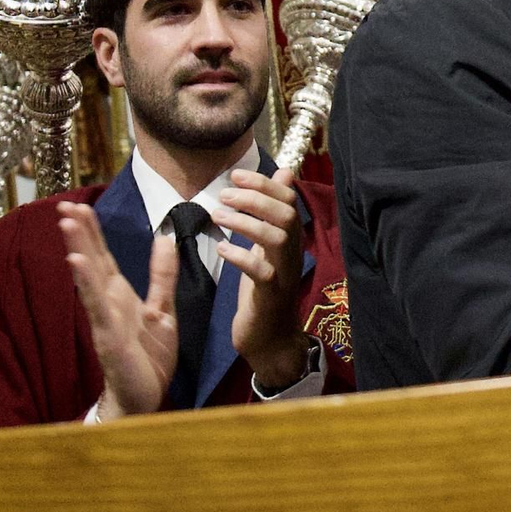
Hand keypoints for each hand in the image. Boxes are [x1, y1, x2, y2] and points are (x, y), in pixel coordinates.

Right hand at [58, 202, 176, 419]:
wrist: (144, 398)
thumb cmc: (148, 357)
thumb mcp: (162, 310)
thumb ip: (161, 276)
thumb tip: (163, 239)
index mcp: (119, 295)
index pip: (103, 255)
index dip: (92, 230)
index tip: (79, 203)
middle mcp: (107, 302)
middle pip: (91, 259)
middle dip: (79, 232)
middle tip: (63, 203)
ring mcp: (105, 318)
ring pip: (89, 277)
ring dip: (78, 248)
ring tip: (67, 223)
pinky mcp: (108, 335)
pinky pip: (97, 305)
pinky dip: (87, 283)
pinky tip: (77, 262)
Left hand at [217, 167, 312, 390]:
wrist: (271, 338)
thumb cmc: (266, 290)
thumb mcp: (268, 247)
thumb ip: (272, 213)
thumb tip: (283, 173)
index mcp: (291, 240)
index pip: (288, 201)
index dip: (264, 184)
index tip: (237, 175)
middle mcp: (293, 253)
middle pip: (285, 215)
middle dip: (256, 198)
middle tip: (224, 193)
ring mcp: (284, 274)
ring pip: (276, 239)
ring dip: (247, 223)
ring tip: (217, 215)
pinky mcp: (271, 296)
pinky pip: (261, 272)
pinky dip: (241, 257)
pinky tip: (222, 248)